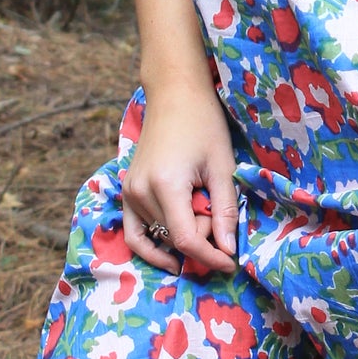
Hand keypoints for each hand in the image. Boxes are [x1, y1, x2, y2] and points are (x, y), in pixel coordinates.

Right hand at [120, 77, 238, 274]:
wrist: (174, 94)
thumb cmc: (203, 124)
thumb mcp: (222, 167)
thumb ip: (225, 211)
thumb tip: (227, 251)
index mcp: (165, 185)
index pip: (187, 240)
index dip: (211, 257)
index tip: (231, 263)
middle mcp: (140, 193)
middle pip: (174, 238)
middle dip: (202, 238)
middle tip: (218, 211)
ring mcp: (129, 193)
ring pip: (158, 237)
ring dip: (183, 237)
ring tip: (202, 218)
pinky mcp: (126, 191)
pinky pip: (134, 232)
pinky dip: (151, 247)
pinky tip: (171, 257)